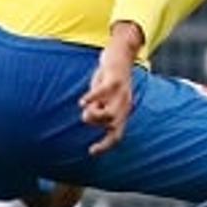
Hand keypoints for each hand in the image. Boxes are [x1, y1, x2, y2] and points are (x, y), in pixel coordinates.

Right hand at [80, 23, 143, 154]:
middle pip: (113, 125)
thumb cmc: (111, 78)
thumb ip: (100, 108)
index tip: (91, 152)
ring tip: (85, 106)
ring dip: (93, 113)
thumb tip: (89, 117)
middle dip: (96, 124)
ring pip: (108, 112)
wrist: (122, 54)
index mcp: (123, 111)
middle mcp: (124, 104)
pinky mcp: (114, 79)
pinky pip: (103, 92)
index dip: (106, 146)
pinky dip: (92, 98)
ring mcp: (121, 92)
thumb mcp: (107, 97)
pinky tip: (82, 100)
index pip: (117, 135)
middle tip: (87, 114)